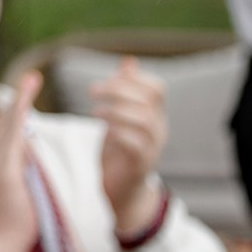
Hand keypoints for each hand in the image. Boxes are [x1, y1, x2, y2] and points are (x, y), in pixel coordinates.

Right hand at [0, 71, 40, 251]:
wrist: (2, 244)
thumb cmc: (14, 221)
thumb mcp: (21, 187)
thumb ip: (23, 165)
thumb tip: (30, 146)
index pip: (6, 131)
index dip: (16, 111)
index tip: (27, 95)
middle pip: (4, 122)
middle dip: (19, 99)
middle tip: (32, 78)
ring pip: (7, 126)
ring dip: (20, 102)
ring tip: (32, 81)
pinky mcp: (2, 173)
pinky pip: (11, 141)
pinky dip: (18, 122)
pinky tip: (26, 107)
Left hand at [89, 55, 168, 235]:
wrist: (121, 189)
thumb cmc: (119, 150)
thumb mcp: (121, 116)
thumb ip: (126, 91)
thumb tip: (130, 62)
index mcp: (155, 116)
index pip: (157, 88)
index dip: (133, 80)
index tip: (107, 83)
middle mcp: (159, 130)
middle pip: (149, 101)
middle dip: (118, 91)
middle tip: (93, 92)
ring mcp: (153, 147)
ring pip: (144, 120)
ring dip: (116, 111)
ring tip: (95, 112)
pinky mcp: (141, 164)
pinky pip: (136, 143)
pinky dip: (118, 132)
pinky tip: (104, 131)